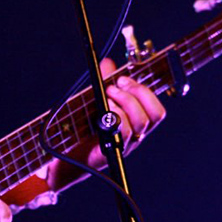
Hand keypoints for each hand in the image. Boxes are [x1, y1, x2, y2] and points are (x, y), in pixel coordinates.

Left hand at [47, 58, 166, 190]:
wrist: (65, 157)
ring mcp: (125, 146)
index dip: (145, 92)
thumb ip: (103, 83)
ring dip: (125, 103)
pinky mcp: (112, 152)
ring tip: (106, 97)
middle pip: (154, 116)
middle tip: (114, 86)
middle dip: (136, 94)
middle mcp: (135, 137)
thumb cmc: (82, 130)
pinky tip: (103, 112)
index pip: (156, 110)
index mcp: (136, 125)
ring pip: (141, 123)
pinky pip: (125, 134)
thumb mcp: (94, 102)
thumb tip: (108, 63)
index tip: (124, 79)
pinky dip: (116, 117)